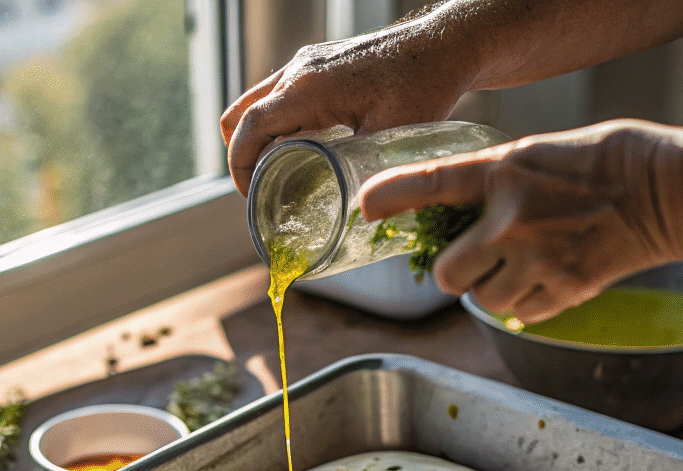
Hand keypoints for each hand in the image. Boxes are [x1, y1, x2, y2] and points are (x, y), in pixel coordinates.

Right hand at [221, 16, 479, 195]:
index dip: (239, 166)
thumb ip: (356, 168)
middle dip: (241, 156)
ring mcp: (306, 64)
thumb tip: (340, 214)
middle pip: (241, 115)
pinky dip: (275, 125)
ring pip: (256, 103)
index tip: (249, 198)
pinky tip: (299, 151)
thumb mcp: (387, 136)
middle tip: (260, 191)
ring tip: (277, 176)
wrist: (443, 45)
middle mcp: (299, 71)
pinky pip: (278, 96)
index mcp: (309, 88)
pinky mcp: (318, 65)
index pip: (250, 127)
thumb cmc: (423, 85)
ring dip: (256, 140)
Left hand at [360, 120, 681, 322]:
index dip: (393, 195)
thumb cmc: (602, 165)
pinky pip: (517, 314)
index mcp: (503, 172)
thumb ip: (492, 185)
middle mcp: (510, 220)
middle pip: (446, 275)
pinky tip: (547, 277)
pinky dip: (525, 304)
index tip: (366, 208)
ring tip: (522, 265)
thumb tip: (451, 216)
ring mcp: (536, 259)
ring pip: (480, 299)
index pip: (432, 183)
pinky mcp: (563, 289)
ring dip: (491, 289)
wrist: (667, 190)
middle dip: (454, 273)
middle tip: (475, 260)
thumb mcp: (536, 155)